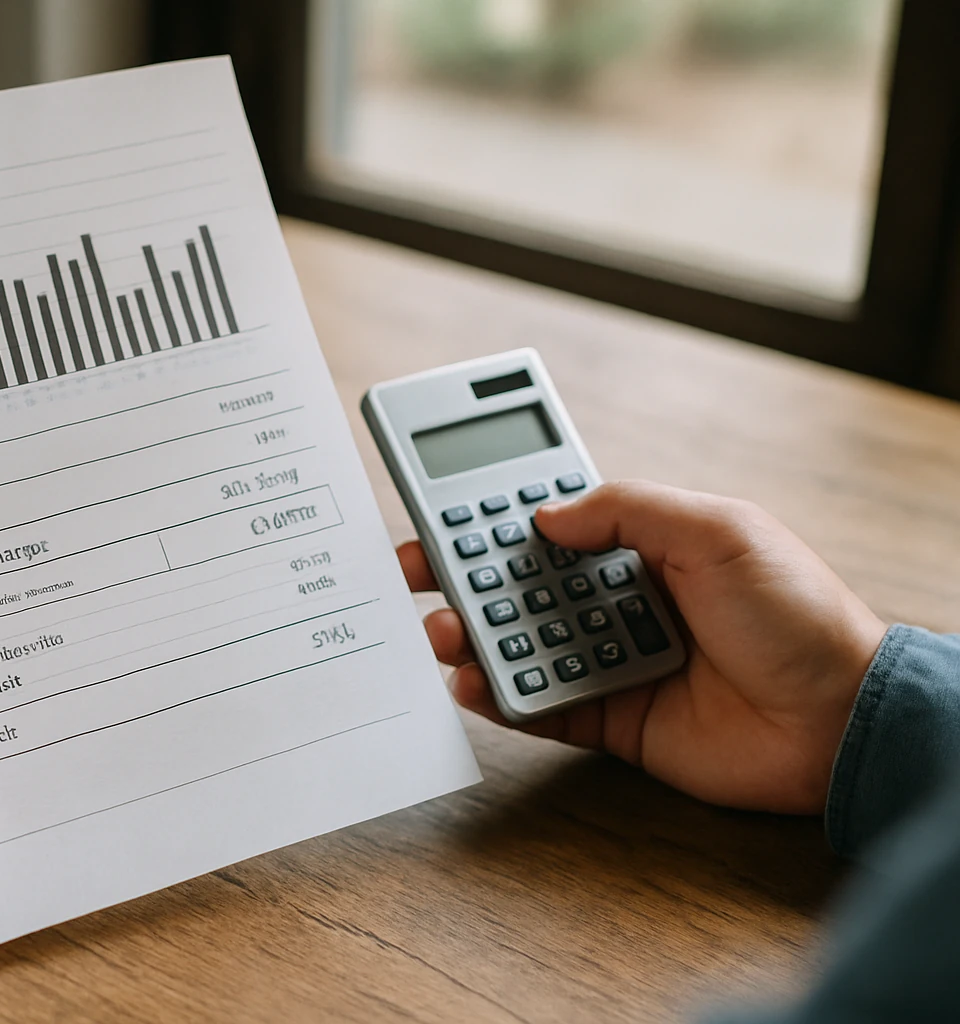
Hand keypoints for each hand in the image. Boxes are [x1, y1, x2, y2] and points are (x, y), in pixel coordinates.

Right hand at [400, 481, 886, 814]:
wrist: (839, 717)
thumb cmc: (798, 614)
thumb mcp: (716, 529)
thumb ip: (626, 510)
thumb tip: (544, 515)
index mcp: (644, 545)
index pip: (553, 518)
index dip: (495, 510)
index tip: (440, 501)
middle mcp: (619, 598)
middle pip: (519, 581)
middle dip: (460, 572)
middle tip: (411, 567)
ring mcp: (611, 659)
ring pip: (520, 641)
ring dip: (472, 633)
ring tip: (442, 629)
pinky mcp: (612, 720)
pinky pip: (540, 706)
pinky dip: (500, 696)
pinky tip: (472, 681)